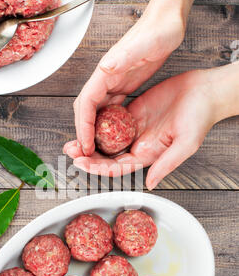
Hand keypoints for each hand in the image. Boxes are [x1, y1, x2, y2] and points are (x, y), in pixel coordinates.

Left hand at [64, 69, 217, 189]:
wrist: (206, 92)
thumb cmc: (200, 118)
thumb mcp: (186, 144)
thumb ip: (166, 164)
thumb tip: (150, 183)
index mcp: (147, 156)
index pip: (117, 167)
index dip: (98, 167)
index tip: (81, 162)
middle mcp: (138, 145)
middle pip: (107, 156)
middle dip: (87, 156)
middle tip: (70, 152)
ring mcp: (135, 129)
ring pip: (106, 139)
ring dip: (89, 141)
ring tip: (71, 141)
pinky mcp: (134, 111)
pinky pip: (112, 118)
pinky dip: (98, 122)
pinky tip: (86, 122)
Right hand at [66, 0, 185, 156]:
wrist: (167, 20)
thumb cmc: (157, 30)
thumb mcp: (143, 44)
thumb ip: (123, 57)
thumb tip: (105, 68)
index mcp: (105, 72)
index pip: (86, 104)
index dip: (83, 127)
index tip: (85, 145)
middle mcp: (106, 78)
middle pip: (86, 110)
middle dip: (83, 132)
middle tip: (85, 153)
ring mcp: (114, 82)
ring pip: (96, 111)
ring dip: (93, 130)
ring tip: (94, 150)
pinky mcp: (124, 84)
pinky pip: (110, 108)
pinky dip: (107, 123)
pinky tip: (112, 134)